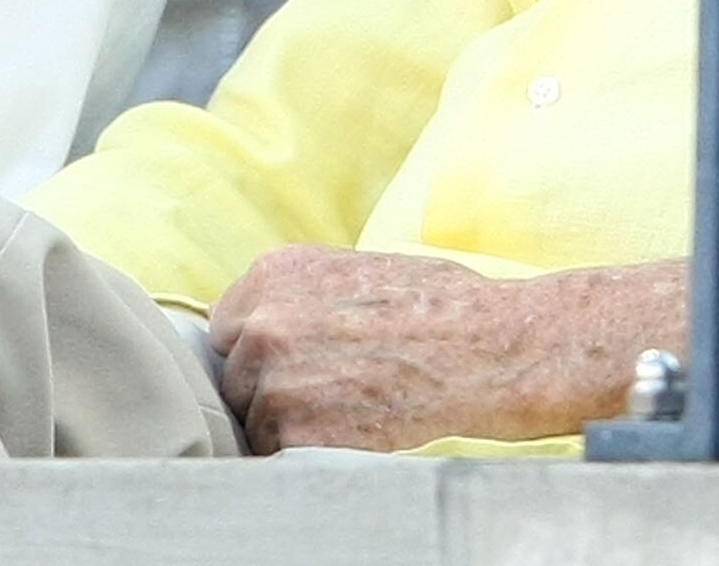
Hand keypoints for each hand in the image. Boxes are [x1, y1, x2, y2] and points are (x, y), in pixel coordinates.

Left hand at [210, 248, 607, 452]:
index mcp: (277, 273)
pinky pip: (277, 450)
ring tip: (350, 404)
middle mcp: (263, 323)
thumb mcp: (364, 268)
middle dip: (272, 382)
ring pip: (254, 415)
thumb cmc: (445, 306)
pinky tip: (354, 426)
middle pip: (236, 372)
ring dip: (290, 419)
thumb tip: (274, 321)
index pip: (229, 323)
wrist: (489, 348)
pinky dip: (309, 446)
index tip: (298, 355)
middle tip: (332, 383)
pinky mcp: (292, 432)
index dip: (263, 344)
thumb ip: (306, 293)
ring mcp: (273, 379)